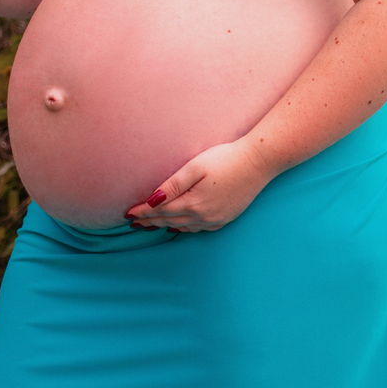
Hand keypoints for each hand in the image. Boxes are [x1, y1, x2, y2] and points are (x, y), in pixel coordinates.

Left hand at [124, 139, 274, 232]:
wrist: (259, 161)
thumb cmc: (226, 158)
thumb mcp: (195, 167)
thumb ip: (172, 186)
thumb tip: (152, 201)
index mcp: (192, 203)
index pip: (160, 211)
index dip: (142, 212)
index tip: (127, 214)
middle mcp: (203, 216)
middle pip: (169, 221)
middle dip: (150, 221)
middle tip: (134, 223)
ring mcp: (215, 219)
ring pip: (183, 227)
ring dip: (165, 226)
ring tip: (151, 225)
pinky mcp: (225, 218)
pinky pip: (199, 229)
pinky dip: (185, 228)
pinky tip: (179, 227)